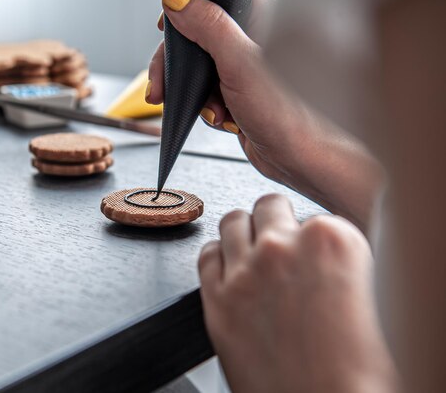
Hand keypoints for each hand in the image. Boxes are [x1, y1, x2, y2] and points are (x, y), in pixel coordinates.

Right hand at [148, 0, 384, 231]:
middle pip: (200, 39)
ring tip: (210, 109)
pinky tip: (222, 120)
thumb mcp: (240, 65)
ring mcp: (247, 72)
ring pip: (201, 71)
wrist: (303, 161)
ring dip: (195, 93)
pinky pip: (210, 95)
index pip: (216, 1)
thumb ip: (209, 27)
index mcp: (263, 20)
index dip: (188, 10)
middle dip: (178, 66)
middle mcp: (255, 43)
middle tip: (161, 83)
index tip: (167, 27)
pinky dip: (208, 109)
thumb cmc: (290, 115)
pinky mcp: (242, 97)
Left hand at [198, 194, 397, 392]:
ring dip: (244, 235)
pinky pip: (206, 256)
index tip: (312, 257)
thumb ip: (344, 265)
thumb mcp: (374, 300)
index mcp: (334, 242)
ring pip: (232, 222)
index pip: (315, 217)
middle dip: (276, 225)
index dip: (313, 239)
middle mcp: (285, 248)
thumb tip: (325, 261)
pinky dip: (218, 259)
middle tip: (282, 251)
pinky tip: (230, 274)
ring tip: (253, 256)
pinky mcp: (217, 299)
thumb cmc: (358, 373)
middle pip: (269, 207)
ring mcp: (246, 271)